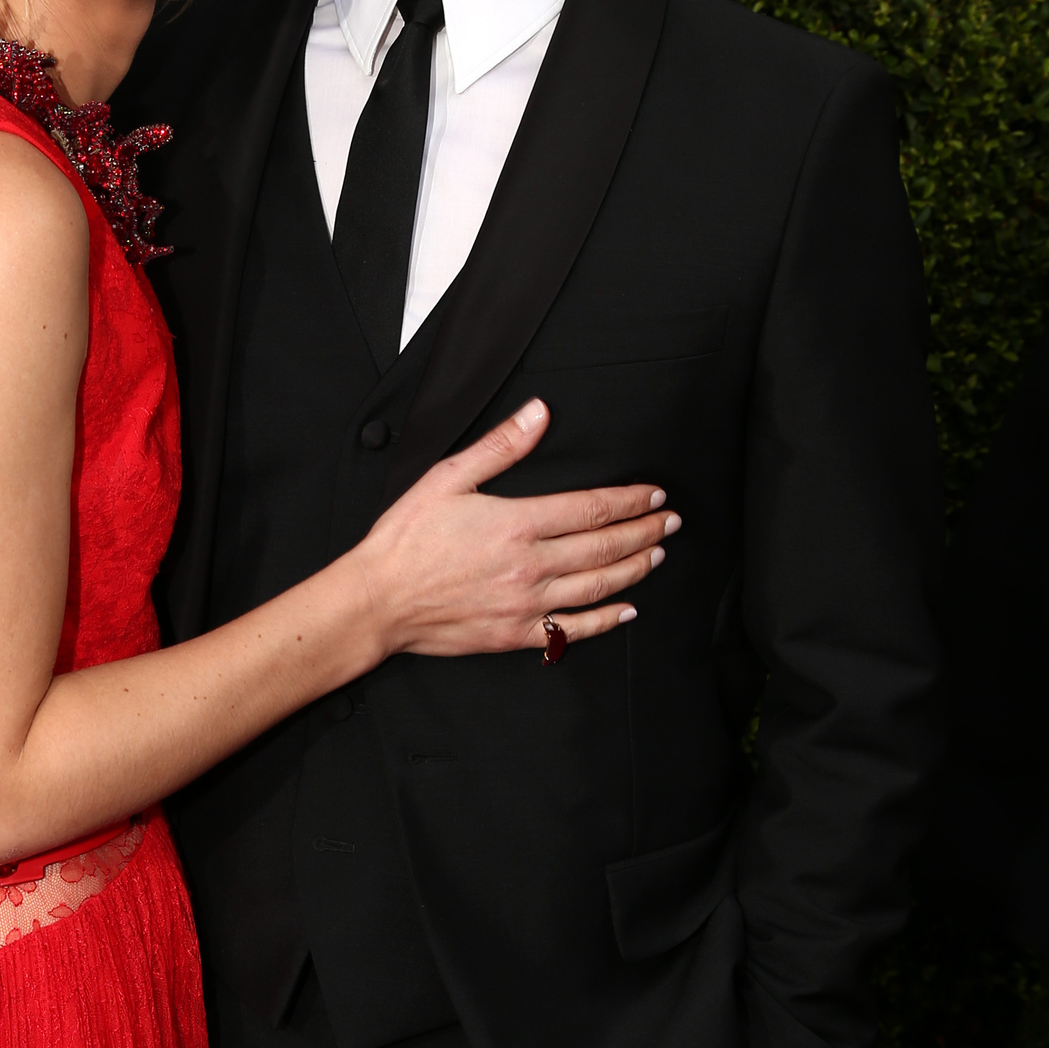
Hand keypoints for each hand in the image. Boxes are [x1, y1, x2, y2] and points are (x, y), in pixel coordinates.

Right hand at [359, 399, 678, 658]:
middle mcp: (530, 565)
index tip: (653, 494)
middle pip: (604, 546)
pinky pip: (572, 629)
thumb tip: (538, 413)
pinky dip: (605, 620)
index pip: (591, 508)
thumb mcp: (448, 477)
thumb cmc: (406, 538)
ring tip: (657, 555)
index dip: (630, 500)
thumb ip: (500, 446)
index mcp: (517, 522)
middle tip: (671, 521)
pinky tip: (626, 609)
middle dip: (644, 531)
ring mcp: (526, 603)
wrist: (377, 600)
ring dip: (634, 569)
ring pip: (597, 586)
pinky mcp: (515, 633)